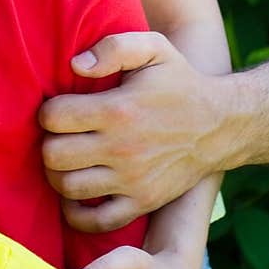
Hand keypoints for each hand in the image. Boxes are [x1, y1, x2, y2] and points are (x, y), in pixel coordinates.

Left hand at [39, 32, 221, 227]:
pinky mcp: (142, 203)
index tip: (59, 109)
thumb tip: (76, 65)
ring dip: (58, 174)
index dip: (48, 111)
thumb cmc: (180, 82)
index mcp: (118, 110)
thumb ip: (114, 47)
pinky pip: (95, 222)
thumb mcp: (154, 48)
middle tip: (60, 135)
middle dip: (48, 142)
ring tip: (67, 159)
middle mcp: (122, 149)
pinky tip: (77, 193)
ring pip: (68, 188)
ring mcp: (131, 180)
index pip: (53, 117)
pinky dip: (76, 213)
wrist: (219, 124)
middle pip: (53, 156)